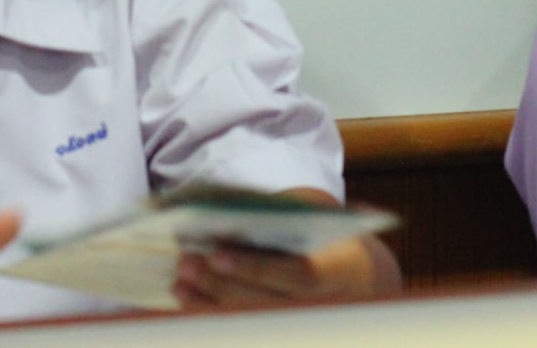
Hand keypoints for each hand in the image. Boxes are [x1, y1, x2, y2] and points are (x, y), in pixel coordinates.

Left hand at [172, 235, 394, 309]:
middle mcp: (313, 307)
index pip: (294, 275)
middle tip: (188, 260)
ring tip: (181, 275)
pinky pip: (236, 324)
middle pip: (260, 300)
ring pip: (244, 317)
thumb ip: (291, 218)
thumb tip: (244, 206)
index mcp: (332, 274)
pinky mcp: (270, 330)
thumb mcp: (324, 225)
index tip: (218, 252)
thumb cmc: (332, 243)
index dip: (255, 266)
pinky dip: (207, 309)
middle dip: (220, 280)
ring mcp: (291, 324)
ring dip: (208, 297)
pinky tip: (185, 295)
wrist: (356, 281)